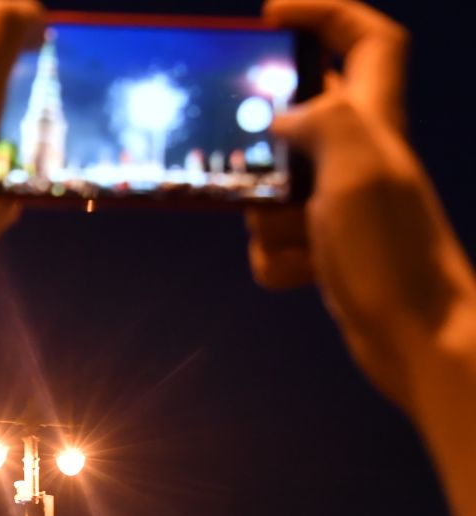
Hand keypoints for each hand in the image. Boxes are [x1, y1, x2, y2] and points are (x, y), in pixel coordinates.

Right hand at [247, 0, 475, 412]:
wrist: (418, 338)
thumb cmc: (394, 251)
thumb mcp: (358, 167)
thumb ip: (320, 121)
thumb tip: (281, 116)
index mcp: (375, 123)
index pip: (366, 39)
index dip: (324, 13)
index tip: (269, 16)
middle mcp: (362, 155)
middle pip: (300, 118)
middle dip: (262, 144)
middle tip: (241, 162)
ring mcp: (345, 205)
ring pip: (276, 187)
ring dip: (264, 215)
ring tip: (289, 237)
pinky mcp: (331, 250)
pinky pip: (278, 243)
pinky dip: (277, 259)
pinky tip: (302, 274)